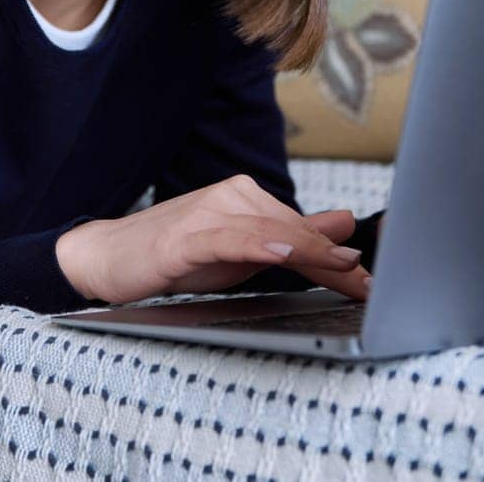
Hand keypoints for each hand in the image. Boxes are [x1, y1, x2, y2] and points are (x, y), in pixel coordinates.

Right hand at [55, 174, 371, 305]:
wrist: (109, 257)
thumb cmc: (175, 254)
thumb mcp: (242, 250)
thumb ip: (290, 239)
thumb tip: (344, 228)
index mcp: (249, 198)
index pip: (304, 230)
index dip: (340, 258)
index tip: (374, 283)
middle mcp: (233, 196)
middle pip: (295, 230)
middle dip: (335, 261)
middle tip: (371, 286)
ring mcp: (208, 213)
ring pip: (270, 232)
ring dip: (310, 251)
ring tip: (345, 267)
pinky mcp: (184, 237)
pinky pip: (229, 239)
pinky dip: (259, 245)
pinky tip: (283, 253)